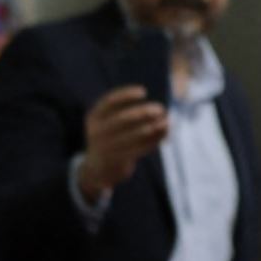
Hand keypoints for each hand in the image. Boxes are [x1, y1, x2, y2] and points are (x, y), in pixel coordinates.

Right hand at [77, 86, 169, 201]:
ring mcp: (105, 147)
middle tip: (160, 108)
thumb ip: (128, 113)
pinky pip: (138, 149)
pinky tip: (164, 135)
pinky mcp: (117, 160)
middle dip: (142, 112)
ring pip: (131, 136)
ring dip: (151, 128)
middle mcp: (96, 131)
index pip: (108, 102)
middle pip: (121, 119)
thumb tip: (161, 111)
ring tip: (166, 122)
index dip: (125, 95)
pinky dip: (153, 141)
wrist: (98, 169)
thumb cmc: (111, 138)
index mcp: (94, 117)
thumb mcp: (109, 123)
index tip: (143, 91)